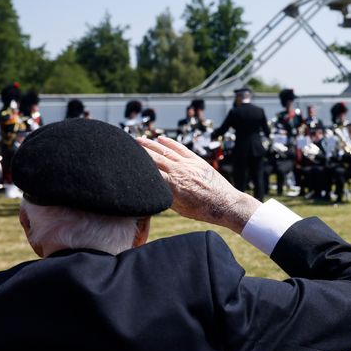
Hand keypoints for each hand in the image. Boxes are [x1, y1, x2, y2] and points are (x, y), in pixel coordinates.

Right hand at [136, 135, 260, 233]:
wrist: (225, 204)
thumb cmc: (202, 211)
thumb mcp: (178, 208)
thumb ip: (164, 195)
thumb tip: (150, 188)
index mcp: (172, 185)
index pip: (149, 171)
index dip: (136, 166)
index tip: (124, 161)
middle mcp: (178, 171)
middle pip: (154, 157)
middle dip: (139, 151)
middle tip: (125, 145)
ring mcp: (188, 164)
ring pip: (165, 150)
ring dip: (150, 144)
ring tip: (138, 139)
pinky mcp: (197, 160)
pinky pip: (180, 148)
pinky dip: (170, 142)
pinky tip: (160, 139)